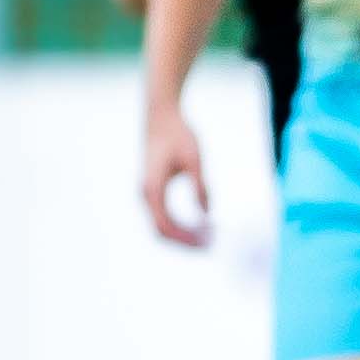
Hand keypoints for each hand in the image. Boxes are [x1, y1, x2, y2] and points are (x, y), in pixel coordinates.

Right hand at [145, 107, 210, 246]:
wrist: (161, 116)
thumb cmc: (179, 134)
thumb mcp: (194, 159)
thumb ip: (200, 186)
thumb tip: (206, 213)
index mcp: (152, 188)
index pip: (165, 226)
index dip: (186, 238)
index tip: (208, 241)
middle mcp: (146, 194)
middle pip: (162, 230)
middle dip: (186, 240)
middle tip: (213, 243)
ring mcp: (148, 193)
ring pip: (162, 225)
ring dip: (185, 233)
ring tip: (211, 234)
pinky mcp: (154, 189)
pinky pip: (165, 216)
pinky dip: (182, 224)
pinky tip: (203, 223)